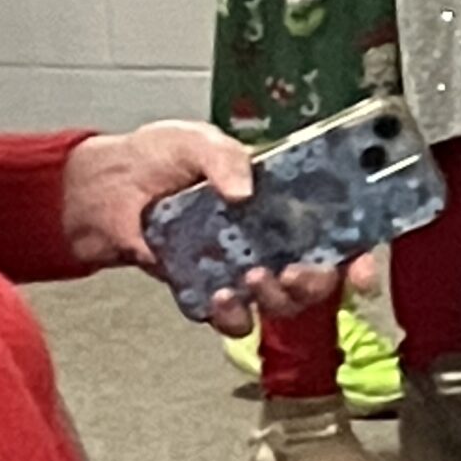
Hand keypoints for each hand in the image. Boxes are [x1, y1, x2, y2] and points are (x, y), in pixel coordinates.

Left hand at [62, 123, 367, 336]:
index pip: (338, 227)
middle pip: (317, 273)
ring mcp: (240, 265)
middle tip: (294, 271)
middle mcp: (269, 235)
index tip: (360, 272)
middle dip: (316, 282)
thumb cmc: (152, 158)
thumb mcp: (193, 141)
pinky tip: (219, 297)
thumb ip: (224, 158)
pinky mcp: (206, 290)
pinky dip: (232, 317)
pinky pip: (232, 319)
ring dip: (276, 299)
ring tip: (250, 279)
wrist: (99, 193)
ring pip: (282, 302)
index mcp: (281, 196)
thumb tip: (245, 190)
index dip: (358, 253)